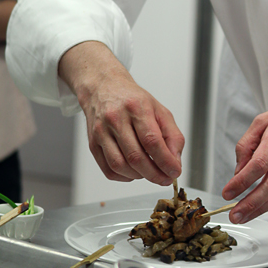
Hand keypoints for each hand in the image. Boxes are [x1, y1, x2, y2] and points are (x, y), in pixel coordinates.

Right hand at [59, 41, 183, 184]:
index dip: (165, 161)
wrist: (103, 88)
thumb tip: (175, 161)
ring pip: (120, 166)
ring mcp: (101, 132)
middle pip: (135, 156)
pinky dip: (124, 177)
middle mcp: (116, 118)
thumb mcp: (159, 110)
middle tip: (165, 179)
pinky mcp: (92, 143)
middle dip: (154, 174)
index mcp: (136, 107)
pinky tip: (134, 172)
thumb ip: (172, 135)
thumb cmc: (133, 100)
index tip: (175, 171)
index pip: (152, 141)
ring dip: (139, 176)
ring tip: (150, 172)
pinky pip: (108, 169)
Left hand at [222, 74, 267, 222]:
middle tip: (235, 214)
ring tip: (246, 216)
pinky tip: (263, 205)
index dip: (241, 182)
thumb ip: (247, 142)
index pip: (257, 164)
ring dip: (261, 208)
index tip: (229, 191)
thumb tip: (239, 168)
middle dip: (250, 203)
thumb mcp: (266, 118)